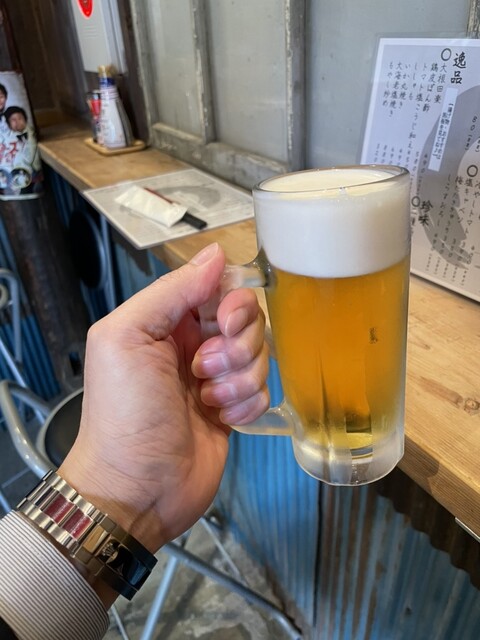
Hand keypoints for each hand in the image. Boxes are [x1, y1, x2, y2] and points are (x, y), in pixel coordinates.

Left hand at [59, 243, 268, 557]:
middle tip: (204, 369)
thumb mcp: (128, 337)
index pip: (218, 288)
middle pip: (246, 319)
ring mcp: (215, 378)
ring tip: (207, 399)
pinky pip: (262, 390)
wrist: (137, 488)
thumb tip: (216, 253)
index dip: (232, 302)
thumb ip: (171, 291)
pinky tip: (221, 419)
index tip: (225, 323)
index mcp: (165, 320)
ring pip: (259, 355)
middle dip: (237, 344)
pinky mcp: (232, 408)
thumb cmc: (124, 413)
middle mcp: (192, 344)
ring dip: (239, 378)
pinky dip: (246, 404)